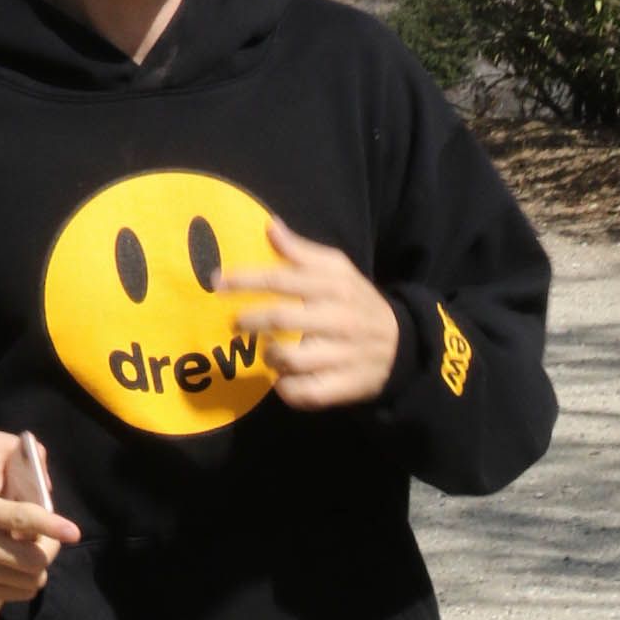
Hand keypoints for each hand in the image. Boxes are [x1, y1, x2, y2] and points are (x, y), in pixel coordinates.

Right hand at [0, 429, 80, 608]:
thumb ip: (22, 451)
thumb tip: (45, 483)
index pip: (19, 519)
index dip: (49, 525)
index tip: (73, 533)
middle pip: (31, 560)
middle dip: (49, 547)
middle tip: (48, 536)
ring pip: (30, 580)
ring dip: (41, 564)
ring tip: (32, 548)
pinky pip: (21, 594)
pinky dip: (29, 580)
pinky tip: (21, 564)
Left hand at [215, 216, 399, 409]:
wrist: (402, 343)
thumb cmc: (356, 302)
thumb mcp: (338, 270)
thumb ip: (302, 252)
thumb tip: (270, 226)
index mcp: (334, 287)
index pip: (282, 280)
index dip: (245, 281)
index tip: (216, 282)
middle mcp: (339, 319)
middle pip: (282, 319)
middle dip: (251, 320)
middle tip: (236, 323)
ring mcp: (342, 355)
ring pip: (290, 359)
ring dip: (270, 356)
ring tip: (268, 351)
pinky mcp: (344, 386)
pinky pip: (304, 393)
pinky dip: (286, 390)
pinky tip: (282, 380)